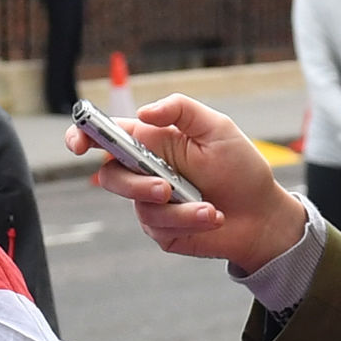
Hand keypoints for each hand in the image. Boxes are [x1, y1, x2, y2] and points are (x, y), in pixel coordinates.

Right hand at [76, 95, 308, 270]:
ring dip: (176, 209)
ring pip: (138, 206)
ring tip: (209, 208)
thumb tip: (143, 112)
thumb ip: (181, 109)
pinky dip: (188, 221)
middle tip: (165, 188)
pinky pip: (159, 228)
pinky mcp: (162, 230)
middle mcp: (144, 171)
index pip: (105, 136)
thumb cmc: (240, 167)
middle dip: (134, 184)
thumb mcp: (217, 128)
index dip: (81, 136)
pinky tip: (213, 216)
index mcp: (151, 141)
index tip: (78, 145)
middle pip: (111, 175)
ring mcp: (150, 203)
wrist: (262, 215)